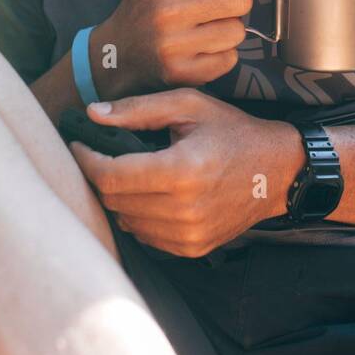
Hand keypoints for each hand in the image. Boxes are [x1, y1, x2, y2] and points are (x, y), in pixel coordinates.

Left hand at [68, 89, 304, 256]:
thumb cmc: (232, 131)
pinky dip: (138, 215)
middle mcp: (186, 209)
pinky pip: (145, 236)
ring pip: (126, 221)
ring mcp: (190, 234)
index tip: (78, 145)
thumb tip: (93, 114)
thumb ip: (139, 110)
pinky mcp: (193, 248)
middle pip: (114, 200)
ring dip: (118, 197)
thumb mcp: (189, 106)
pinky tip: (150, 194)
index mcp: (182, 170)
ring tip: (127, 173)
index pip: (111, 176)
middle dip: (99, 177)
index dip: (86, 161)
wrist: (277, 171)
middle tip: (99, 155)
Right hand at [91, 0, 274, 97]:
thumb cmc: (156, 0)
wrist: (116, 50)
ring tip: (206, 27)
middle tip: (217, 5)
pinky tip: (200, 48)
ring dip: (229, 29)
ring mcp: (173, 44)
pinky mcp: (180, 73)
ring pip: (238, 32)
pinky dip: (221, 54)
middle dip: (236, 1)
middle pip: (243, 0)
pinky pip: (229, 60)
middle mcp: (168, 8)